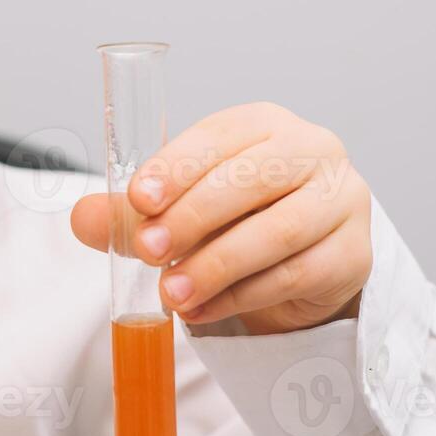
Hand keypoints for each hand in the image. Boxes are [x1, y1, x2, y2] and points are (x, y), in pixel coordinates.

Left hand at [70, 101, 372, 335]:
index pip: (219, 137)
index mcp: (263, 125)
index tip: (139, 198)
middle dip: (192, 218)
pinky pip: (295, 275)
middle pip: (252, 180)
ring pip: (279, 231)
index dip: (177, 166)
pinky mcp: (353, 253)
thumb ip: (130, 213)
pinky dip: (241, 296)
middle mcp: (311, 151)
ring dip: (216, 265)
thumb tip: (82, 218)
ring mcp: (341, 200)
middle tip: (148, 251)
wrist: (303, 259)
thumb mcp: (178, 208)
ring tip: (171, 293)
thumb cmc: (235, 219)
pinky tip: (201, 310)